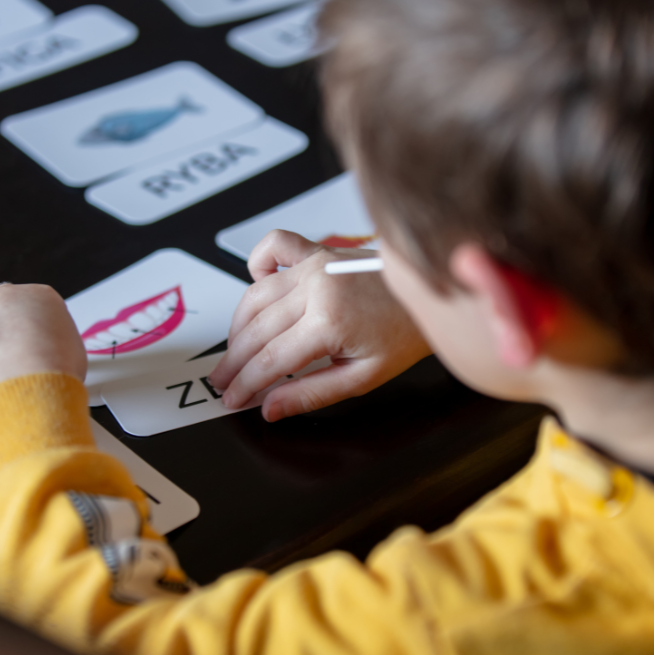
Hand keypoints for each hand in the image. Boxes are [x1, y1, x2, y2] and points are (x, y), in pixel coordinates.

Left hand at [0, 284, 86, 403]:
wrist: (28, 384)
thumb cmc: (55, 368)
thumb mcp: (74, 348)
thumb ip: (54, 341)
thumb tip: (46, 355)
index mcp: (38, 296)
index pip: (33, 310)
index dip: (33, 335)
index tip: (35, 352)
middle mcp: (1, 298)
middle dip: (3, 340)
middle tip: (14, 367)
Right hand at [209, 230, 431, 421]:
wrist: (432, 292)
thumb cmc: (404, 333)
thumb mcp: (363, 377)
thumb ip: (312, 392)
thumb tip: (271, 408)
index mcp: (329, 322)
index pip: (270, 360)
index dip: (245, 384)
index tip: (231, 399)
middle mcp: (316, 288)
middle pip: (256, 330)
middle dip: (233, 361)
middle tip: (221, 381)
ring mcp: (314, 264)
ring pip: (255, 295)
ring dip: (237, 325)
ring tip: (232, 350)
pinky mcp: (318, 250)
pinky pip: (274, 246)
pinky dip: (256, 263)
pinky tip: (255, 286)